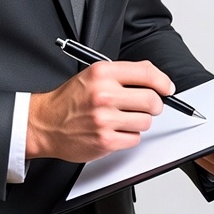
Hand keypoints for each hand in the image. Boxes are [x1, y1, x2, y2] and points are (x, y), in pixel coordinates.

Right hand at [26, 61, 174, 162]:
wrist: (45, 123)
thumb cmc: (69, 99)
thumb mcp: (92, 75)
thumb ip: (123, 74)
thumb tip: (155, 79)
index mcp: (102, 73)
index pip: (146, 73)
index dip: (163, 81)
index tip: (167, 88)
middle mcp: (104, 94)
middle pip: (152, 100)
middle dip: (154, 105)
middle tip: (147, 106)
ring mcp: (104, 119)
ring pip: (145, 122)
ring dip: (139, 121)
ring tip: (122, 118)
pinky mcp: (105, 141)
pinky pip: (134, 139)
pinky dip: (129, 136)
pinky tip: (115, 130)